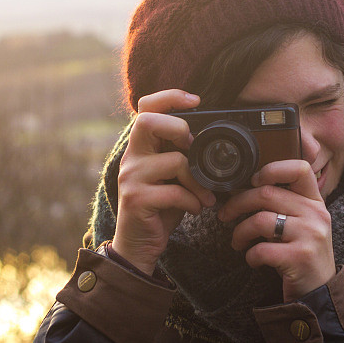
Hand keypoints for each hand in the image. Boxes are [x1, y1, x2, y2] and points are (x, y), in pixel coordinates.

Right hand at [113, 89, 216, 275]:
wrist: (139, 245)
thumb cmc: (161, 208)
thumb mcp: (172, 177)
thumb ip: (181, 155)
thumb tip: (211, 138)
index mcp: (142, 147)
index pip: (146, 107)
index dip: (170, 97)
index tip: (196, 100)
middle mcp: (132, 158)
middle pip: (148, 121)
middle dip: (180, 130)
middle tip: (194, 150)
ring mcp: (131, 178)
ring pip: (174, 161)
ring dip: (199, 182)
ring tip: (205, 196)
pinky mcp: (137, 200)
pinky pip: (175, 192)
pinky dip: (193, 202)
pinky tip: (195, 209)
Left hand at [217, 160, 336, 301]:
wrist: (320, 292)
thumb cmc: (302, 253)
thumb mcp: (303, 222)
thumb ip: (286, 203)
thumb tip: (247, 186)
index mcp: (315, 202)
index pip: (299, 168)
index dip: (272, 169)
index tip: (253, 181)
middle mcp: (316, 214)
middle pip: (267, 193)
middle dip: (237, 203)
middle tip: (225, 214)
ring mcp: (310, 235)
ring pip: (260, 220)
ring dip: (240, 231)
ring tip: (237, 242)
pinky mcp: (300, 258)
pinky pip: (262, 249)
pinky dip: (250, 255)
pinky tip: (253, 260)